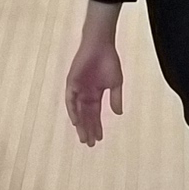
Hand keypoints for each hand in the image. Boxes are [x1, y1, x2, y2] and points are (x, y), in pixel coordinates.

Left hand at [64, 27, 125, 147]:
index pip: (95, 114)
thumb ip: (115, 98)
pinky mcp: (71, 83)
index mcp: (95, 93)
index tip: (99, 139)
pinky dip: (73, 111)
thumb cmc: (109, 61)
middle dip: (88, 129)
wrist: (101, 45)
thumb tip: (118, 114)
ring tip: (83, 137)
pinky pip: (70, 100)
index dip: (97, 126)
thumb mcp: (115, 83)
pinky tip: (76, 122)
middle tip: (89, 144)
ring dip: (80, 124)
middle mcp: (85, 93)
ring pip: (77, 111)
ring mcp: (77, 88)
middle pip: (86, 116)